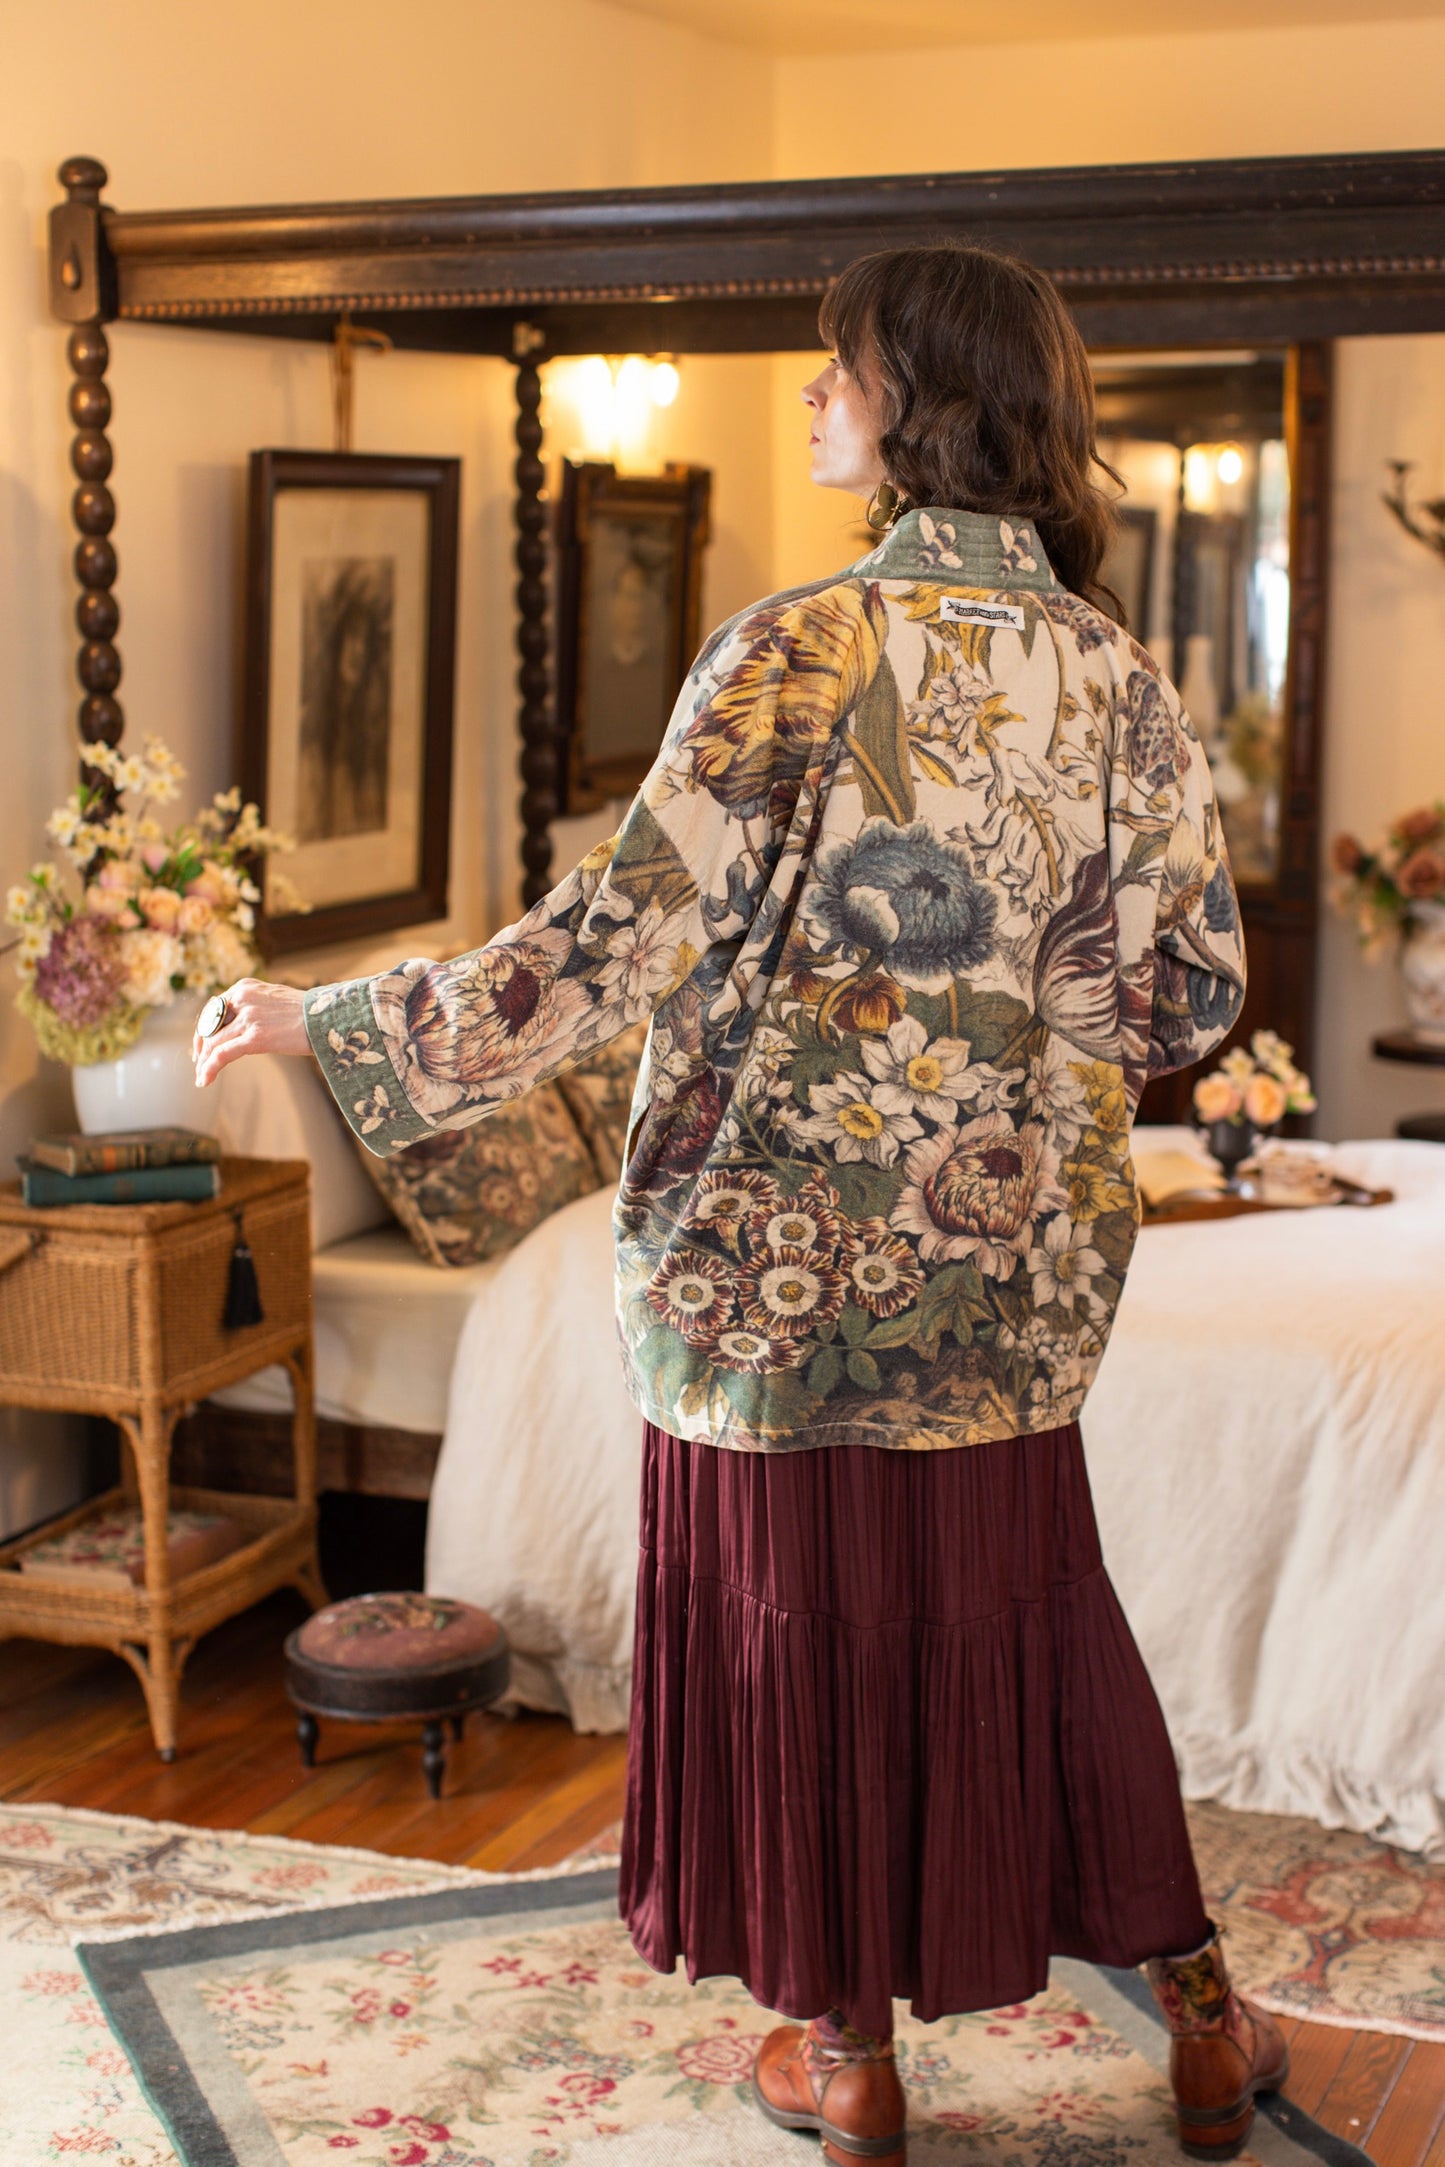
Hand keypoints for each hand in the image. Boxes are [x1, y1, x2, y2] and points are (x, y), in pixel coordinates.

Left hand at [192, 978, 309, 1087]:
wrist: (330, 1017)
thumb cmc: (308, 1012)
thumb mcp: (273, 999)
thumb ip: (252, 1007)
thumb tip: (235, 1025)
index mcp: (244, 987)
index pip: (211, 1010)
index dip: (202, 1031)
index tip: (201, 1048)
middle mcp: (242, 998)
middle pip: (209, 1028)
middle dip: (202, 1050)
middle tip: (200, 1066)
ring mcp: (249, 1017)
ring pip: (213, 1043)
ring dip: (204, 1064)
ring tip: (202, 1078)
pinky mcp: (256, 1037)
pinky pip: (223, 1054)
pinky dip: (210, 1068)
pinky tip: (205, 1080)